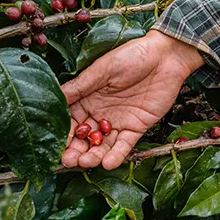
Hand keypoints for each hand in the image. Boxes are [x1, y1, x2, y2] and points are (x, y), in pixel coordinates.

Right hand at [60, 31, 203, 169]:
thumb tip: (53, 97)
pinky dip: (117, 155)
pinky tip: (108, 163)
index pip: (71, 121)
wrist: (165, 57)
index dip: (64, 134)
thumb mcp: (101, 70)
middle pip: (84, 138)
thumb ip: (79, 87)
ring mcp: (118, 122)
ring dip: (93, 156)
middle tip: (69, 160)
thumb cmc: (131, 56)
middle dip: (76, 150)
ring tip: (86, 162)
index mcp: (87, 98)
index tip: (56, 146)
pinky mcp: (136, 128)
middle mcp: (100, 113)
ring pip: (102, 145)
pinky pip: (125, 145)